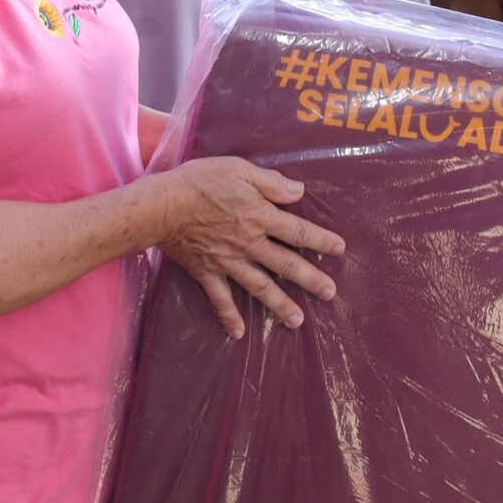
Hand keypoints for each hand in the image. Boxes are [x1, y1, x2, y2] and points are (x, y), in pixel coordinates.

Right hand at [154, 157, 344, 339]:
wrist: (162, 206)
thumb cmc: (201, 181)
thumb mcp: (240, 170)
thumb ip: (270, 183)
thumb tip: (298, 191)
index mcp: (260, 216)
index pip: (297, 230)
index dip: (320, 240)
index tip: (340, 250)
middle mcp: (250, 244)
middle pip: (286, 264)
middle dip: (310, 279)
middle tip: (329, 293)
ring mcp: (229, 262)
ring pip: (260, 287)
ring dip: (280, 304)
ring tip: (298, 321)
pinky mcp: (207, 273)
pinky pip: (221, 299)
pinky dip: (229, 317)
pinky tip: (239, 333)